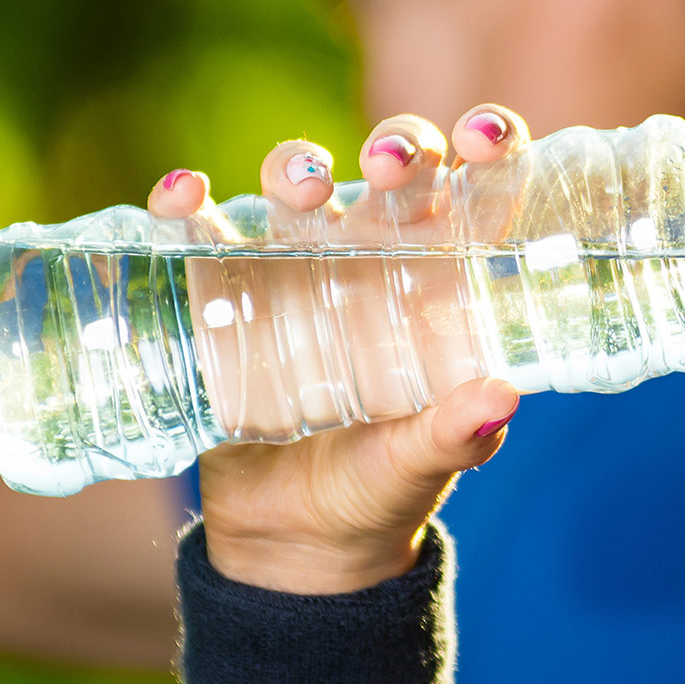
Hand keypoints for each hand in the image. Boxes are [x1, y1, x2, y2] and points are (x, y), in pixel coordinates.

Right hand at [155, 108, 531, 594]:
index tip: (483, 139)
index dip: (487, 147)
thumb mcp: (421, 464)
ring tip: (299, 188)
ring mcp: (295, 267)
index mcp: (441, 283)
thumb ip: (459, 433)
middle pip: (390, 168)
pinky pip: (202, 231)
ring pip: (298, 185)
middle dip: (395, 148)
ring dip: (295, 167)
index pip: (474, 193)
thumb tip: (501, 396)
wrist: (292, 544)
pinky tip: (182, 197)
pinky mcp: (221, 291)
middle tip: (388, 166)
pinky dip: (187, 206)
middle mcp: (373, 257)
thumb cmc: (379, 491)